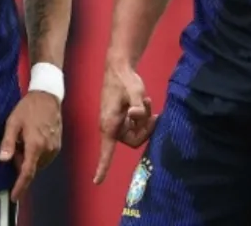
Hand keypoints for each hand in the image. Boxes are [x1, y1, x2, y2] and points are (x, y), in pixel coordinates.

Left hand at [0, 91, 61, 201]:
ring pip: (38, 163)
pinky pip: (45, 157)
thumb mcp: (13, 123)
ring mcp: (55, 149)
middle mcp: (48, 150)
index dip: (20, 186)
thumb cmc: (28, 109)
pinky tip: (31, 139)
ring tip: (23, 139)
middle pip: (32, 167)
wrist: (47, 97)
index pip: (27, 172)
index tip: (14, 197)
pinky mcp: (58, 146)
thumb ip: (8, 142)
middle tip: (15, 145)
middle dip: (20, 163)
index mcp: (35, 145)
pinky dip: (36, 154)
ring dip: (28, 158)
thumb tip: (3, 160)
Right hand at [94, 60, 157, 183]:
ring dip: (145, 122)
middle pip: (133, 141)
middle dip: (145, 130)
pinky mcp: (122, 118)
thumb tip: (135, 115)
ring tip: (147, 103)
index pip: (106, 151)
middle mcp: (111, 126)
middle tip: (153, 115)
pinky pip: (136, 126)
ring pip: (136, 133)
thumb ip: (138, 104)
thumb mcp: (135, 91)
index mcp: (110, 124)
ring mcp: (117, 122)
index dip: (102, 167)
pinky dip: (142, 117)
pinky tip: (144, 103)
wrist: (119, 68)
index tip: (97, 181)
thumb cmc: (124, 80)